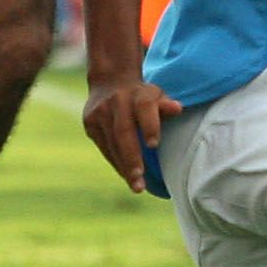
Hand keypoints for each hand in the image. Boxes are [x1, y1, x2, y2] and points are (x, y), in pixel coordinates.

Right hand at [82, 77, 183, 192]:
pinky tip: (126, 175)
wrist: (110, 81)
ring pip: (112, 144)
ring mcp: (100, 112)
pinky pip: (104, 147)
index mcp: (138, 93)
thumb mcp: (156, 96)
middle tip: (140, 184)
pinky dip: (116, 162)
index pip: (144, 107)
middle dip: (132, 159)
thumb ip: (166, 105)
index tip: (153, 145)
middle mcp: (117, 101)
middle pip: (124, 132)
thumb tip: (177, 109)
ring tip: (137, 186)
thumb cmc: (142, 96)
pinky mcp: (89, 123)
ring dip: (124, 167)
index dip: (149, 125)